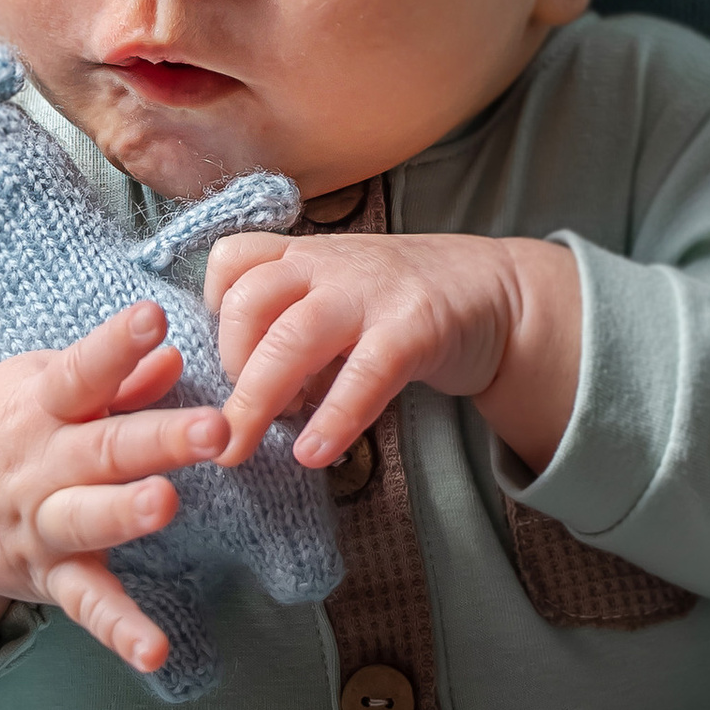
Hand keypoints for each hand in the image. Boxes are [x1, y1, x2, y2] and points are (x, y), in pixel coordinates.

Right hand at [0, 304, 230, 679]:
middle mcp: (42, 463)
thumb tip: (171, 354)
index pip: (82, 371)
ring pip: (88, 520)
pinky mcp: (49, 576)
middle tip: (213, 429)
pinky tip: (155, 652)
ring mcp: (43, 523)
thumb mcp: (40, 387)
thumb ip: (111, 377)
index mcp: (42, 405)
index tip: (152, 318)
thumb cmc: (5, 428)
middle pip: (102, 449)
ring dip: (127, 514)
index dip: (116, 345)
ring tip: (165, 505)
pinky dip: (119, 631)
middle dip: (158, 438)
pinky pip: (87, 605)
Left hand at [203, 231, 583, 480]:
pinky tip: (313, 454)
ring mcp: (372, 293)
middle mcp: (329, 266)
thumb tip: (238, 395)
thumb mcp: (337, 296)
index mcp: (304, 256)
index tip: (220, 359)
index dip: (212, 312)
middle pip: (249, 304)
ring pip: (293, 337)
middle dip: (224, 373)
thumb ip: (289, 328)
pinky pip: (364, 374)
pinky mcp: (415, 328)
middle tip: (217, 430)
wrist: (497, 292)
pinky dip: (334, 417)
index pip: (232, 261)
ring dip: (258, 398)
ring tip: (242, 447)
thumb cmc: (401, 303)